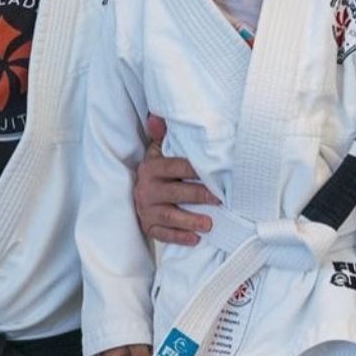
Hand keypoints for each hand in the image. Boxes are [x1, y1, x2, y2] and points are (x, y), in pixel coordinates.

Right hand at [134, 115, 217, 245]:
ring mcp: (146, 210)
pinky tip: (196, 238)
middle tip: (220, 198)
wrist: (135, 194)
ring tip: (209, 224)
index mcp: (150, 168)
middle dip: (198, 195)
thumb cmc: (156, 172)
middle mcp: (146, 189)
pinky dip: (180, 237)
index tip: (214, 172)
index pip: (174, 167)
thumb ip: (161, 135)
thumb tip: (156, 116)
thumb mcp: (157, 152)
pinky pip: (163, 234)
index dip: (194, 170)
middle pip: (174, 192)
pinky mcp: (148, 226)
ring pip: (169, 216)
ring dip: (190, 220)